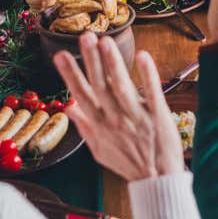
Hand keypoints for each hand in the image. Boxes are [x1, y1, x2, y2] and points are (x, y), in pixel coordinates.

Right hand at [53, 33, 184, 179]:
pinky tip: (143, 56)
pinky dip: (147, 75)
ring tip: (105, 42)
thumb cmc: (127, 162)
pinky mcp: (158, 116)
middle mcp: (115, 119)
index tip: (59, 54)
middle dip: (91, 61)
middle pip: (100, 86)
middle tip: (85, 36)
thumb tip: (69, 106)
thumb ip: (84, 125)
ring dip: (113, 64)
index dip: (70, 75)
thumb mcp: (99, 149)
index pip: (81, 95)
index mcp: (100, 124)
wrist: (157, 181)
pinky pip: (152, 93)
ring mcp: (136, 117)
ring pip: (122, 87)